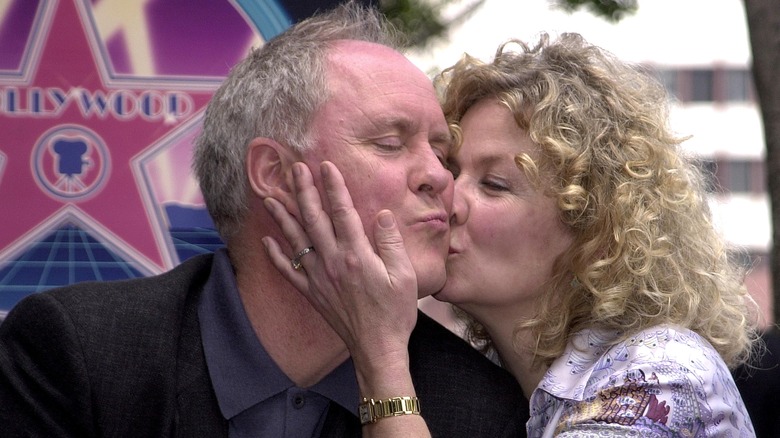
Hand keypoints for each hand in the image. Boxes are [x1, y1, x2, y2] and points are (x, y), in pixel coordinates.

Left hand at [262, 161, 418, 368]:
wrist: (378, 348)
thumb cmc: (396, 313)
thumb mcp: (405, 276)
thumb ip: (392, 243)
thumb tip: (382, 215)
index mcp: (357, 255)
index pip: (343, 212)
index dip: (334, 187)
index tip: (327, 166)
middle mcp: (333, 262)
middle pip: (314, 220)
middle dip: (303, 192)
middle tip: (294, 170)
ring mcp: (319, 278)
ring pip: (296, 241)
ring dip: (283, 217)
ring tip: (270, 197)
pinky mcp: (313, 294)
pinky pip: (288, 272)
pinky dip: (276, 256)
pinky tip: (266, 242)